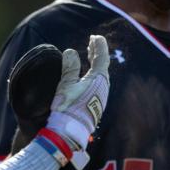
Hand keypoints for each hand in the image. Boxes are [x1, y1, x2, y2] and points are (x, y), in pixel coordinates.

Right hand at [45, 35, 109, 150]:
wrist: (70, 132)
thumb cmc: (68, 107)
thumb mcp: (66, 84)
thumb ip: (69, 67)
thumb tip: (70, 52)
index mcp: (98, 79)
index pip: (101, 57)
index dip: (98, 46)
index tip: (95, 37)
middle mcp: (103, 87)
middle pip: (102, 66)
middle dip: (97, 53)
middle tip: (92, 43)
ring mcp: (101, 97)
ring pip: (101, 75)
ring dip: (95, 64)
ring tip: (89, 56)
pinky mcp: (96, 104)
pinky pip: (98, 84)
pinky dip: (93, 74)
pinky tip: (87, 77)